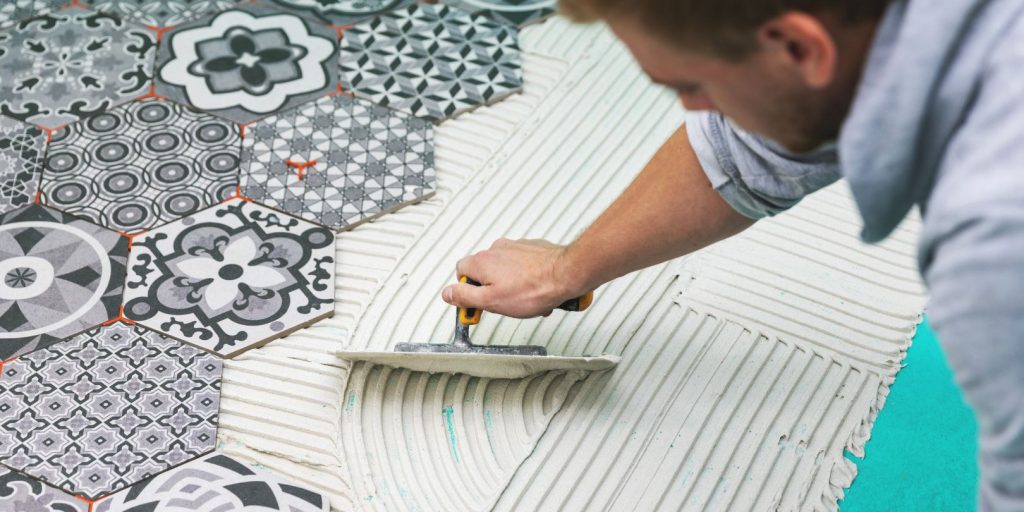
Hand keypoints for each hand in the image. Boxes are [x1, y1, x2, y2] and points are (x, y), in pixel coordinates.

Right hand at [441, 238, 582, 317]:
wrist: (566, 274)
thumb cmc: (533, 289)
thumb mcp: (491, 301)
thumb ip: (465, 297)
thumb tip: (447, 294)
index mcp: (482, 261)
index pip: (461, 272)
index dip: (467, 291)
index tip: (475, 305)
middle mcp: (497, 249)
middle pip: (485, 272)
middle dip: (494, 291)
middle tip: (505, 305)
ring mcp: (516, 247)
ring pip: (506, 271)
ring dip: (512, 286)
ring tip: (526, 299)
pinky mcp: (532, 249)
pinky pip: (523, 266)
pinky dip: (527, 278)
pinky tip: (537, 290)